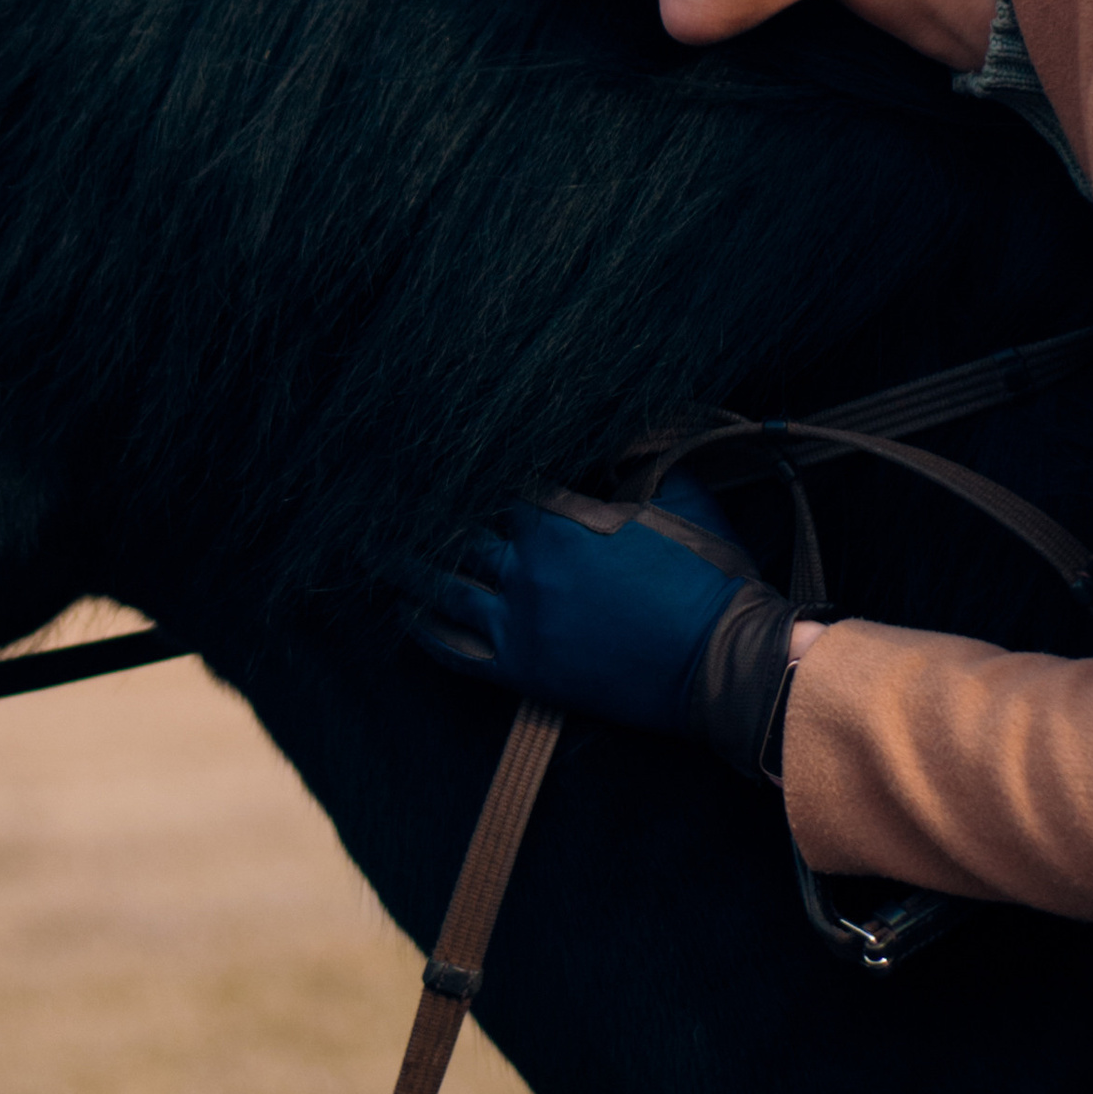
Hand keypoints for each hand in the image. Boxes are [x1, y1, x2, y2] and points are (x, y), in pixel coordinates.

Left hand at [400, 476, 804, 775]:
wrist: (722, 662)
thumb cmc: (708, 578)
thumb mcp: (682, 498)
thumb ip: (642, 457)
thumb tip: (623, 424)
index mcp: (561, 521)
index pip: (495, 482)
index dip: (463, 465)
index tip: (430, 447)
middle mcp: (528, 568)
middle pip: (459, 530)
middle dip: (422, 509)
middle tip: (379, 492)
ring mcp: (520, 621)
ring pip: (446, 585)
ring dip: (405, 563)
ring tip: (370, 546)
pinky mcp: (523, 669)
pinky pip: (456, 649)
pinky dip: (425, 630)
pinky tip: (403, 613)